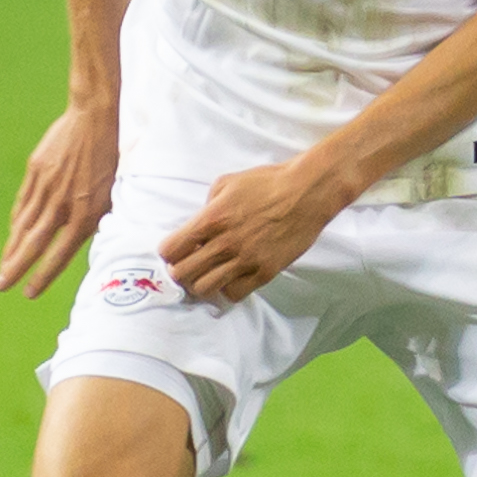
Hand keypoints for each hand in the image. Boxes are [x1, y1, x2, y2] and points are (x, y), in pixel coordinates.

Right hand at [0, 102, 117, 297]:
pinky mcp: (36, 172)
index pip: (59, 255)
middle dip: (15, 270)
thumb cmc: (114, 157)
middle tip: (0, 287)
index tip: (29, 293)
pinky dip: (17, 221)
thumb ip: (98, 220)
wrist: (97, 117)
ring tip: (2, 269)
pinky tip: (13, 234)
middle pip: (33, 245)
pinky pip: (23, 203)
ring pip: (23, 226)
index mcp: (85, 215)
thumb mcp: (115, 194)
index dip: (43, 277)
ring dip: (11, 250)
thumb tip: (86, 244)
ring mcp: (46, 188)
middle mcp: (62, 206)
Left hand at [159, 158, 344, 305]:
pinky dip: (227, 288)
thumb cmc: (268, 182)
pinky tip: (232, 277)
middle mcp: (225, 243)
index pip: (170, 249)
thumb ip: (207, 206)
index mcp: (211, 218)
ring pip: (205, 288)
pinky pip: (234, 293)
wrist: (307, 193)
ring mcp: (245, 260)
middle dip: (180, 270)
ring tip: (209, 274)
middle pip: (183, 274)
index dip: (169, 252)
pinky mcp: (264, 272)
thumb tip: (199, 227)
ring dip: (202, 282)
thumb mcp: (227, 183)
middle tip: (189, 265)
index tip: (176, 251)